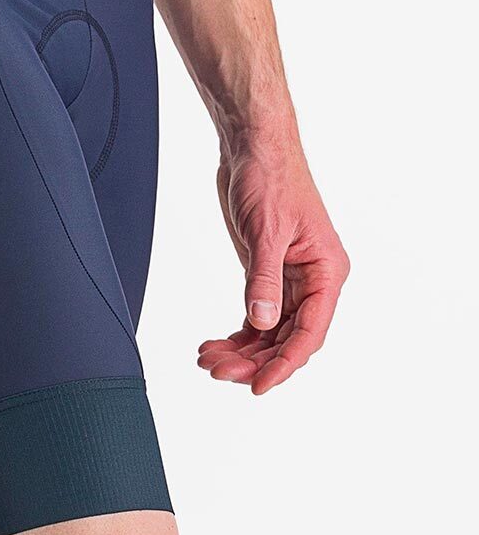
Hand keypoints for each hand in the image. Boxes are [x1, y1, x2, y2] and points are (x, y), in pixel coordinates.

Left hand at [197, 137, 348, 394]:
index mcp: (326, 272)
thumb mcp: (266, 232)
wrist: (252, 148)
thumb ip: (263, 280)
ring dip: (241, 349)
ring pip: (269, 329)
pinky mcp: (266, 270)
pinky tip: (215, 344)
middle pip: (286, 336)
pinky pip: (256, 312)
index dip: (284, 364)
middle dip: (254, 359)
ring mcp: (288, 277)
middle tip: (217, 371)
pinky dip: (237, 331)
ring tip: (207, 360)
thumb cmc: (271, 178)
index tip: (259, 386)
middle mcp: (312, 280)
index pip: (309, 332)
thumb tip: (260, 325)